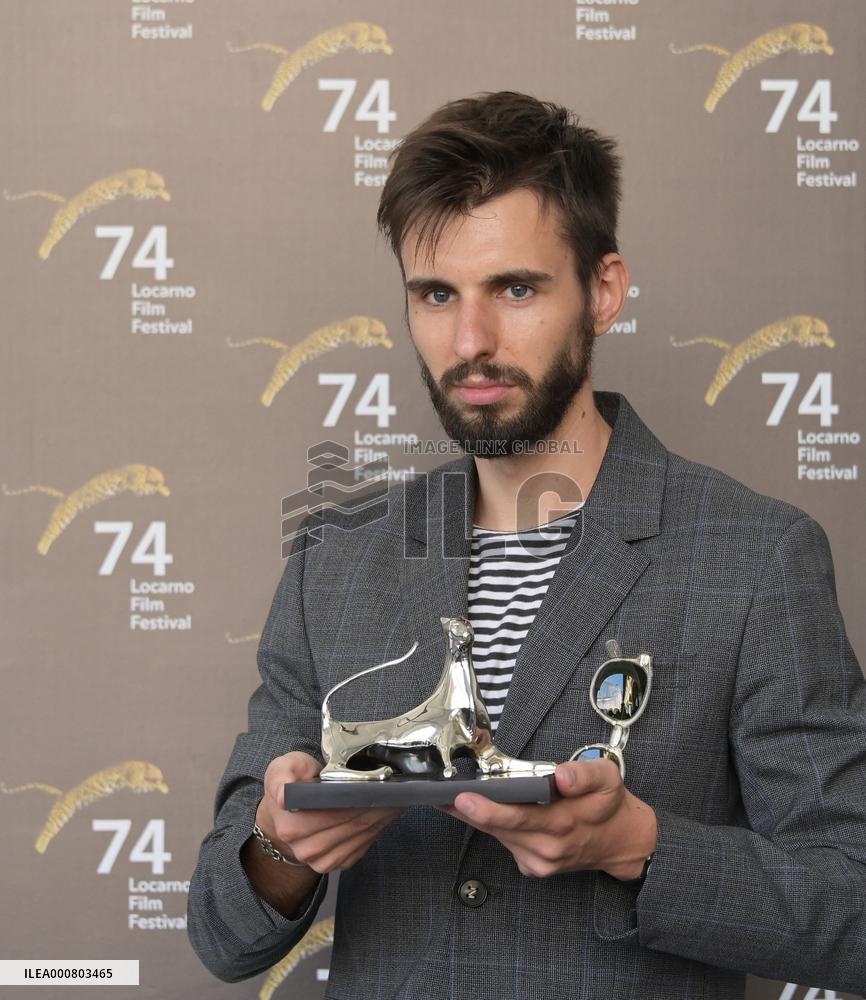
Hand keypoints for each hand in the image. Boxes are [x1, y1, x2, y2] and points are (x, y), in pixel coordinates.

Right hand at [257, 750, 404, 873]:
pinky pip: (357, 850)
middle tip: (385, 791)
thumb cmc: (291, 783)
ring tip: (385, 800)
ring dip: (375, 820)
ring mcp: (318, 861)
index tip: (369, 787)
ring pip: (356, 840)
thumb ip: (281, 777)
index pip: (331, 814)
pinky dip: (371, 832)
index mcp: (289, 826)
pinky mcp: (333, 864)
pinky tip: (376, 816)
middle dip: (370, 808)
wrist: (288, 808)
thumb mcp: (282, 768)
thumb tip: (284, 796)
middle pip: (348, 827)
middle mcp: (303, 849)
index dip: (352, 800)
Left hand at [440, 759, 656, 879]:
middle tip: (440, 796)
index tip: (463, 798)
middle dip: (468, 811)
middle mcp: (547, 847)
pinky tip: (486, 813)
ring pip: (499, 837)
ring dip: (476, 818)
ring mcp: (539, 862)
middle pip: (498, 828)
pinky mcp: (533, 868)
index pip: (517, 816)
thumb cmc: (608, 804)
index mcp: (563, 822)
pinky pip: (506, 844)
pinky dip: (495, 828)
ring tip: (455, 798)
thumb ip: (584, 773)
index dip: (487, 808)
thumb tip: (562, 776)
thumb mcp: (607, 777)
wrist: (622, 841)